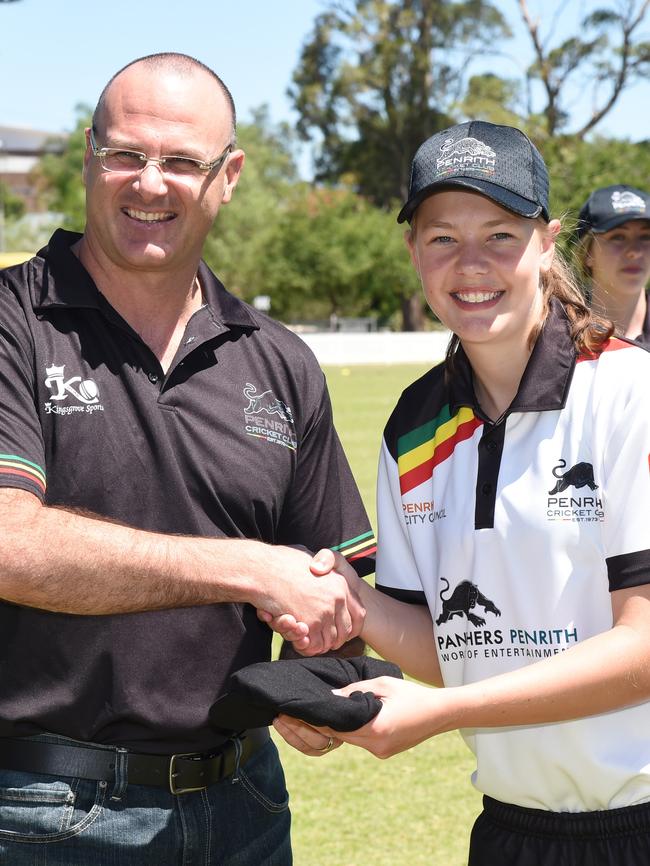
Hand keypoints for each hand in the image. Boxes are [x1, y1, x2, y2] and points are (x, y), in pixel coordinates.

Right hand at [254, 546, 365, 655]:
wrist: (262, 568)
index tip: (343, 633)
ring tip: (304, 636)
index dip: (351, 627)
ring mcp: (325, 611)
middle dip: (333, 639)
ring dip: (317, 643)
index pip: (359, 614)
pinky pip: (313, 645)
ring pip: (329, 641)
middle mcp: (338, 598)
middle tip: (319, 638)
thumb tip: (323, 575)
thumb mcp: (311, 559)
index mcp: (341, 583)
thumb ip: (322, 570)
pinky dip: (305, 647)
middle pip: (346, 631)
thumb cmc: (281, 562)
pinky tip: (297, 638)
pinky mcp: (311, 623)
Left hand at [274, 676, 445, 758]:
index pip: (333, 726)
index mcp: (374, 728)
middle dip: (310, 728)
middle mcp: (375, 745)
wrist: (440, 713)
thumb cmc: (412, 693)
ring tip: (299, 719)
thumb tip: (327, 696)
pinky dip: (342, 731)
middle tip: (285, 717)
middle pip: (334, 737)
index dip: (310, 719)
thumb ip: (353, 691)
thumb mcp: (381, 685)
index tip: (290, 711)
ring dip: (324, 730)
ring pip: (343, 740)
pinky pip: (356, 741)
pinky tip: (329, 720)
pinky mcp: (382, 750)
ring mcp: (379, 751)